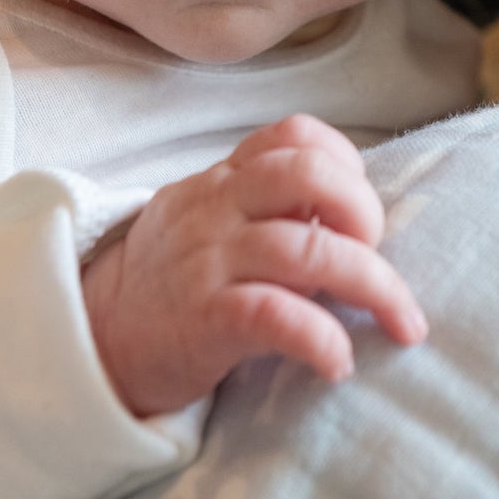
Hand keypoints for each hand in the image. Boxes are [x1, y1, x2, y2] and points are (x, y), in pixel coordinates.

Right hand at [81, 113, 425, 417]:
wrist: (97, 337)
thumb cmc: (175, 281)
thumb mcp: (210, 220)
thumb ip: (269, 205)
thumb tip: (354, 215)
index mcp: (224, 181)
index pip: (295, 136)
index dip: (345, 164)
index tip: (357, 212)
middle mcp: (217, 210)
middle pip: (309, 175)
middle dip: (367, 213)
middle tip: (380, 260)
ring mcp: (209, 263)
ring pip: (308, 251)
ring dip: (375, 286)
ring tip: (400, 322)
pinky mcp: (205, 321)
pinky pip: (277, 318)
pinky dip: (323, 340)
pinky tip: (340, 362)